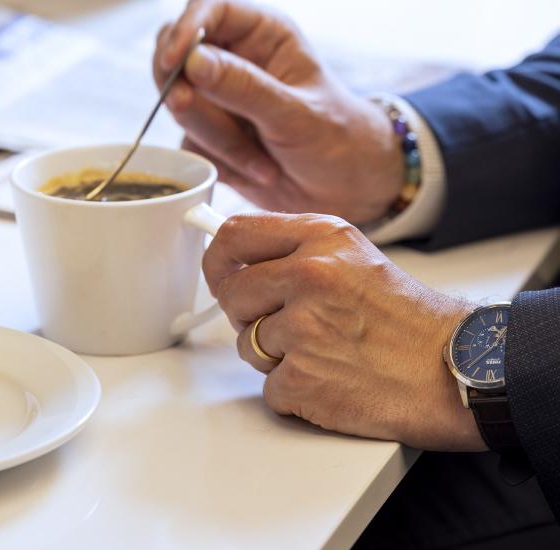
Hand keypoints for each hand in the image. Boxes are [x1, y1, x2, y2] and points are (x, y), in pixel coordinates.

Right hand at [153, 0, 404, 224]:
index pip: (208, 9)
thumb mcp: (295, 113)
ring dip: (217, 139)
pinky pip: (190, 144)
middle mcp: (235, 60)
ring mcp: (217, 99)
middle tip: (188, 108)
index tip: (174, 61)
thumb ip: (243, 86)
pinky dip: (220, 162)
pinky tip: (257, 169)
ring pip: (181, 107)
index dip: (185, 31)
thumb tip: (192, 61)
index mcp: (262, 34)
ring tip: (263, 160)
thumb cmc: (336, 139)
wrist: (344, 188)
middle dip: (183, 90)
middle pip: (176, 56)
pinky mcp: (208, 135)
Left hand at [203, 212, 483, 450]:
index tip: (221, 274)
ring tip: (327, 352)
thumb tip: (233, 259)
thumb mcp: (353, 256)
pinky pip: (268, 386)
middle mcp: (309, 276)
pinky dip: (294, 391)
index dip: (218, 260)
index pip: (234, 235)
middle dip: (249, 315)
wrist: (455, 369)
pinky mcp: (301, 379)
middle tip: (291, 326)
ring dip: (276, 356)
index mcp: (321, 238)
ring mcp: (303, 329)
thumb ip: (295, 251)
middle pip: (231, 293)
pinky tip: (333, 379)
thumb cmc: (406, 318)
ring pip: (247, 342)